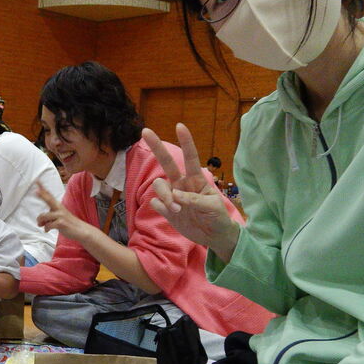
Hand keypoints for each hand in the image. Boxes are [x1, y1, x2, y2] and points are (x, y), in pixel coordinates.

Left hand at [35, 181, 93, 242]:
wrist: (81, 230)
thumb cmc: (68, 224)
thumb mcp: (58, 218)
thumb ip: (48, 219)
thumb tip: (39, 223)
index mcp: (58, 206)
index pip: (49, 196)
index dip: (42, 189)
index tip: (37, 181)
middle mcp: (59, 208)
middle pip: (48, 200)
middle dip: (42, 195)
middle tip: (35, 190)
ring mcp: (61, 215)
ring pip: (44, 216)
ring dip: (41, 222)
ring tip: (41, 225)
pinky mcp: (61, 223)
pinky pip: (48, 225)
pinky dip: (46, 228)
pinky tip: (48, 230)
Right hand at [142, 126, 238, 259]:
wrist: (213, 237)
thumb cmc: (218, 217)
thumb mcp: (213, 207)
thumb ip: (194, 200)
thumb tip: (175, 195)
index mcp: (197, 180)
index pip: (191, 157)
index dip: (186, 142)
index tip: (179, 126)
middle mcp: (182, 184)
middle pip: (167, 163)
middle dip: (157, 147)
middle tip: (145, 131)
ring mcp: (173, 197)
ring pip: (159, 186)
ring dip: (165, 196)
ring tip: (176, 210)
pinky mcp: (166, 210)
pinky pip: (155, 203)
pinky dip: (161, 207)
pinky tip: (172, 213)